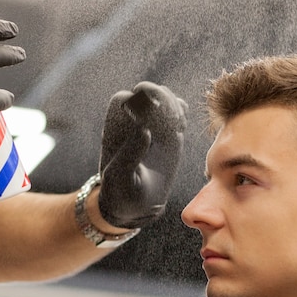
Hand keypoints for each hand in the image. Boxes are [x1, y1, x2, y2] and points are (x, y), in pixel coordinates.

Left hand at [98, 81, 187, 228]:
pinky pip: (177, 112)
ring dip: (172, 103)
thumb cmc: (121, 192)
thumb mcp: (120, 177)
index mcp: (114, 128)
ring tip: (177, 122)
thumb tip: (145, 130)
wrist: (137, 205)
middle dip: (157, 96)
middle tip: (168, 113)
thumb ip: (130, 154)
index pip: (122, 100)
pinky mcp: (170, 134)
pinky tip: (181, 126)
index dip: (134, 104)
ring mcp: (153, 127)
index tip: (145, 122)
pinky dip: (181, 112)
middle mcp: (133, 123)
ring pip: (164, 98)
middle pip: (144, 92)